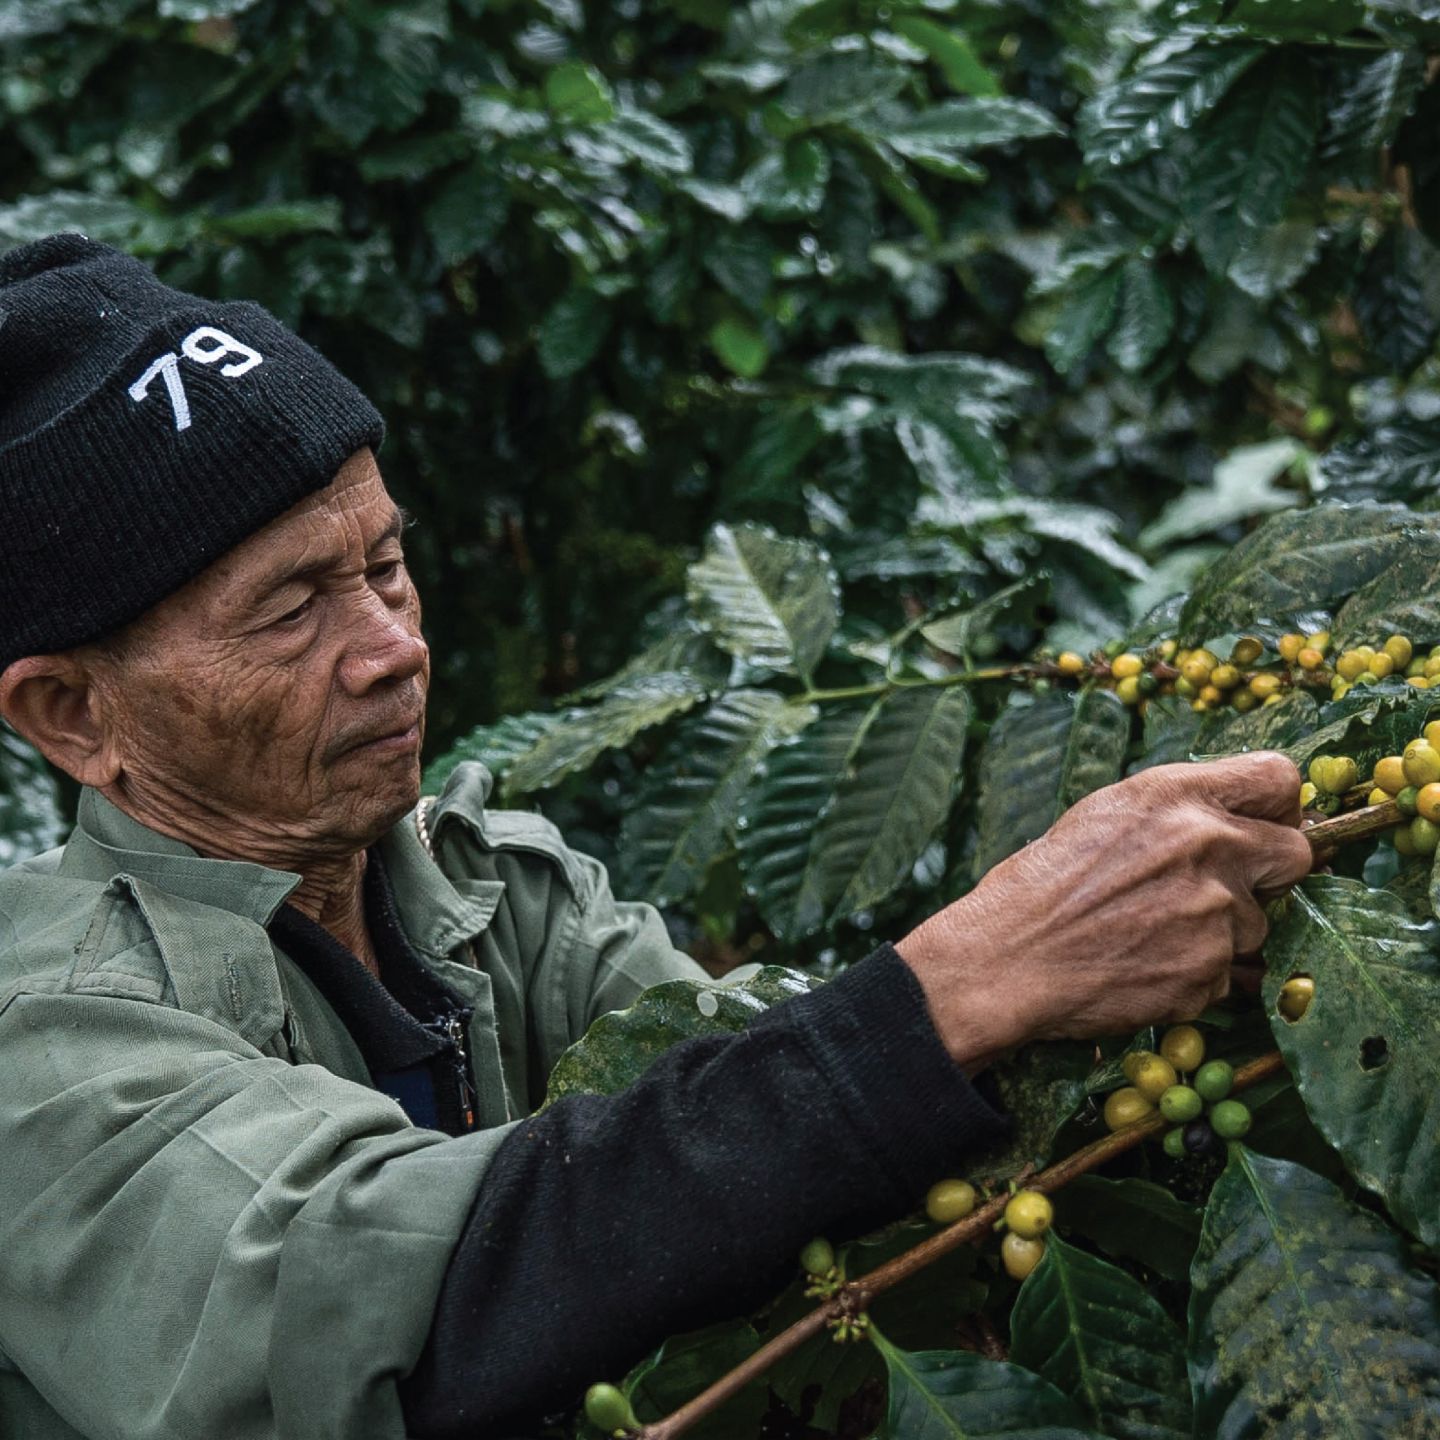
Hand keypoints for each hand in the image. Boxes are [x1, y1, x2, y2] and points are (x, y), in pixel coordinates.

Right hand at [896, 751, 1313, 1070]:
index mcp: (1176, 795)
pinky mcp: (1210, 970)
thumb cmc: (1044, 883)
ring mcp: (1215, 912)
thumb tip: (1238, 818)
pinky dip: (1199, 974)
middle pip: (1296, 853)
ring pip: (1259, 922)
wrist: (1008, 957)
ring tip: (1156, 933)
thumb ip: (1178, 809)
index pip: (1278, 779)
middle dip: (1270, 872)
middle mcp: (1208, 845)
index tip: (1266, 824)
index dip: (1280, 806)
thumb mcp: (1107, 814)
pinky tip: (1147, 965)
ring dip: (1224, 931)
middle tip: (1225, 887)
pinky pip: (1231, 973)